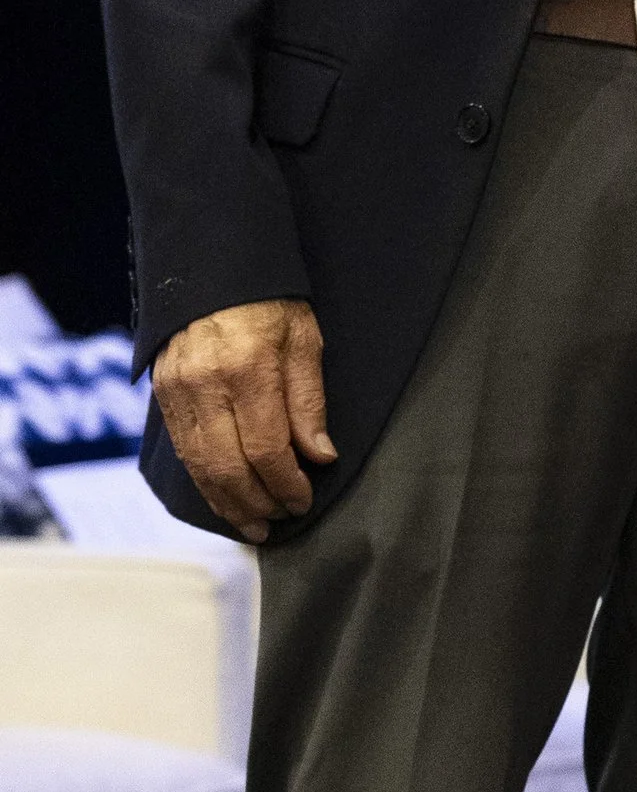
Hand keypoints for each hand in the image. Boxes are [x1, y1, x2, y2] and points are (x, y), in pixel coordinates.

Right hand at [152, 296, 333, 541]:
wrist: (211, 266)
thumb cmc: (268, 301)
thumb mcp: (304, 340)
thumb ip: (309, 402)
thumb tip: (320, 456)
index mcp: (247, 370)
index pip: (267, 449)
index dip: (286, 484)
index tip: (303, 500)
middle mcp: (205, 385)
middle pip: (228, 467)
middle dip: (257, 503)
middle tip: (279, 522)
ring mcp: (177, 391)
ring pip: (199, 466)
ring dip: (227, 502)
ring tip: (252, 525)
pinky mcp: (162, 394)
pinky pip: (183, 451)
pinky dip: (203, 482)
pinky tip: (223, 497)